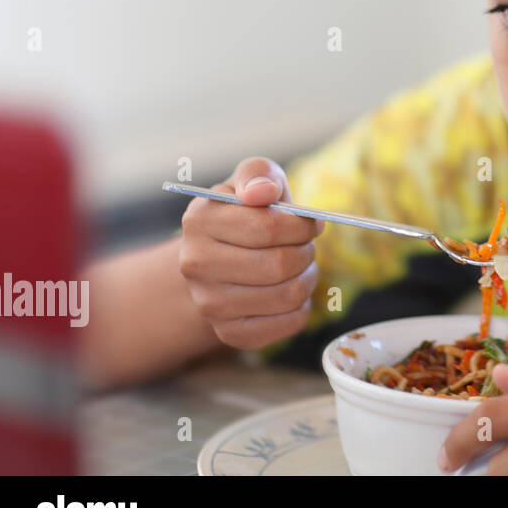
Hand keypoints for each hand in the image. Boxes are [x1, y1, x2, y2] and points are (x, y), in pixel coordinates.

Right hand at [178, 156, 324, 348]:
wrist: (219, 258)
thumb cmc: (245, 212)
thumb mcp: (250, 181)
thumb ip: (259, 174)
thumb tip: (264, 191)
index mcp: (199, 221)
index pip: (268, 226)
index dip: (302, 225)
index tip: (312, 222)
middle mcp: (195, 265)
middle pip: (279, 264)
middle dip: (306, 251)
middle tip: (306, 245)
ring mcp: (209, 303)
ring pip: (287, 295)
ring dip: (307, 277)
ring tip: (299, 266)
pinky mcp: (229, 333)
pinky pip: (288, 324)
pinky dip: (302, 307)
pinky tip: (290, 290)